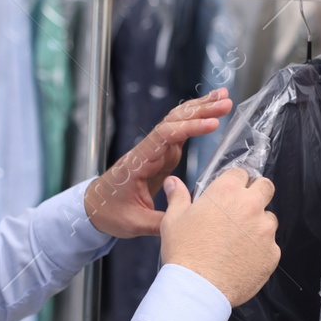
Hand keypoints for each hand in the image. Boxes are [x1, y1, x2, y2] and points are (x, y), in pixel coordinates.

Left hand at [84, 89, 232, 237]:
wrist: (95, 206)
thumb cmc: (109, 212)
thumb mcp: (133, 223)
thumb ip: (160, 223)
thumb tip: (186, 223)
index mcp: (139, 162)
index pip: (165, 137)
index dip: (189, 128)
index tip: (213, 124)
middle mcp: (147, 151)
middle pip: (174, 122)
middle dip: (200, 110)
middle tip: (225, 102)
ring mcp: (155, 151)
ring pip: (177, 122)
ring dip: (200, 109)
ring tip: (223, 97)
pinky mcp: (162, 156)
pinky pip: (180, 133)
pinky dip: (195, 121)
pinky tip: (211, 113)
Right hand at [160, 167, 279, 307]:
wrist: (198, 288)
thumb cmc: (184, 253)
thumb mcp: (173, 220)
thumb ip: (178, 197)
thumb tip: (173, 183)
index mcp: (227, 192)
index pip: (241, 172)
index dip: (235, 182)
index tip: (229, 192)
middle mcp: (250, 206)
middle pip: (265, 187)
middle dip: (256, 193)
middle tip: (241, 209)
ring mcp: (264, 230)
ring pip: (270, 219)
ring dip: (259, 224)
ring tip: (239, 240)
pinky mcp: (272, 253)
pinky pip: (271, 246)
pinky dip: (260, 250)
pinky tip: (242, 258)